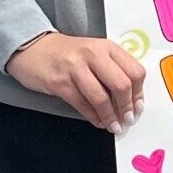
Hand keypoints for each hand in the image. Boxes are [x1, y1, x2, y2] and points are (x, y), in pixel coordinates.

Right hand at [7, 32, 145, 132]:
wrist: (33, 48)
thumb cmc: (67, 53)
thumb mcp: (95, 53)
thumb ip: (114, 69)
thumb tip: (131, 98)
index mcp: (107, 47)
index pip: (135, 71)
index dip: (139, 93)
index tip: (138, 106)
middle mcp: (93, 54)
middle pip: (121, 85)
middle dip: (127, 107)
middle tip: (128, 118)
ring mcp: (75, 68)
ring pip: (101, 97)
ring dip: (110, 116)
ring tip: (114, 125)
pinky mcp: (59, 82)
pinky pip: (82, 104)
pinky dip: (93, 117)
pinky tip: (98, 121)